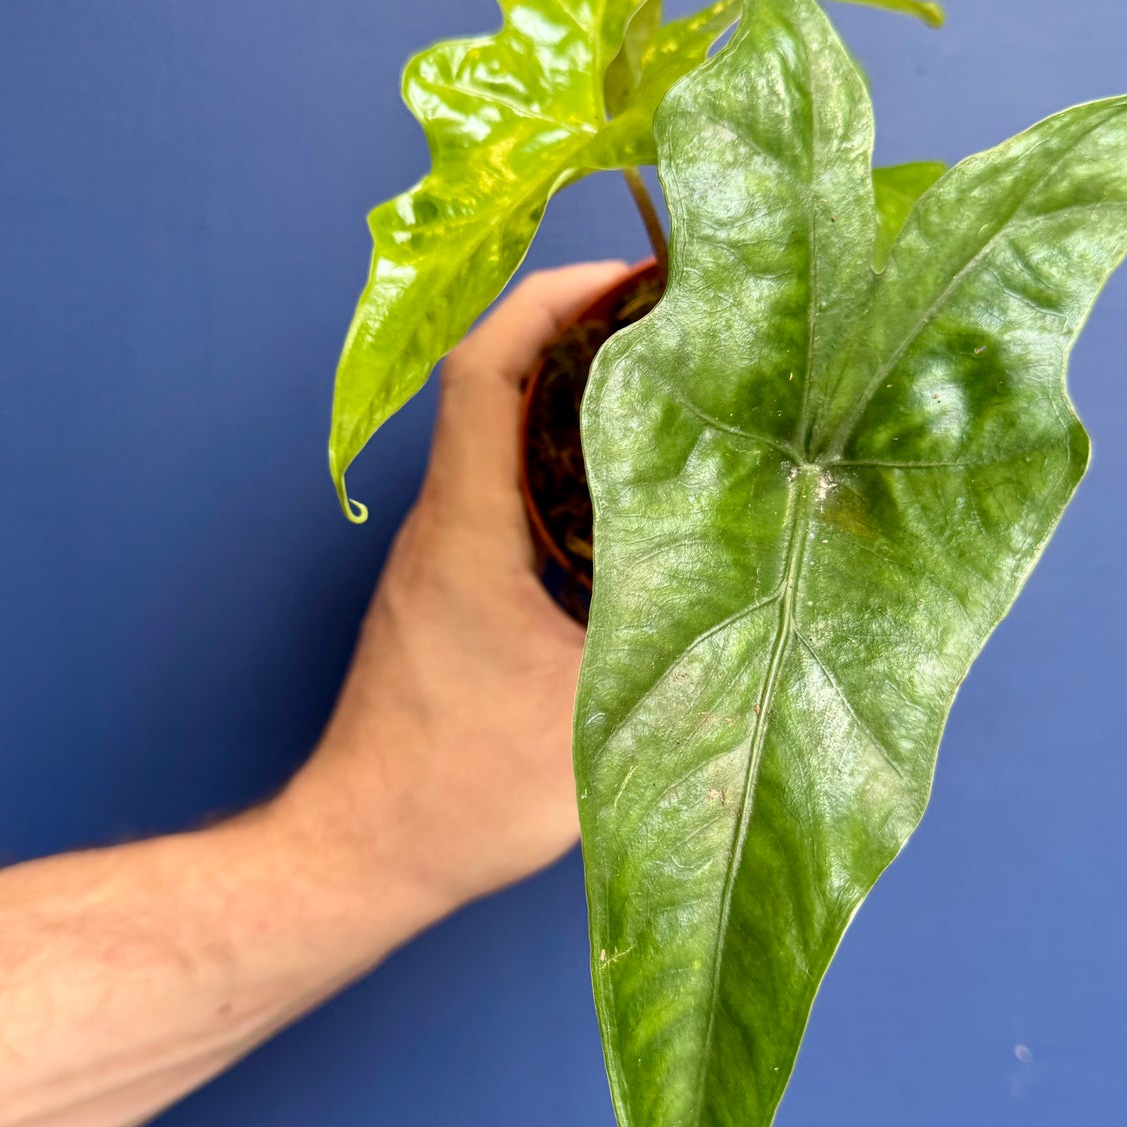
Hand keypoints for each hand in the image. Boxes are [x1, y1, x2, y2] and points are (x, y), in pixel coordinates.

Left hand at [280, 261, 629, 924]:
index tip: (633, 273)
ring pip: (501, 436)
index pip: (489, 366)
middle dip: (582, 328)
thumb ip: (674, 645)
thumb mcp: (592, 719)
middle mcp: (444, 524)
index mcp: (468, 528)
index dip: (555, 299)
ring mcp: (440, 557)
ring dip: (574, 394)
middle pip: (497, 380)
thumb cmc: (459, 792)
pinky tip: (634, 493)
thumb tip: (765, 586)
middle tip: (677, 319)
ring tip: (670, 387)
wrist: (360, 852)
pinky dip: (565, 459)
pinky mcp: (448, 592)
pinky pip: (505, 488)